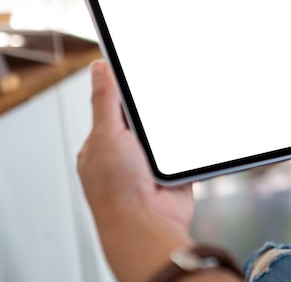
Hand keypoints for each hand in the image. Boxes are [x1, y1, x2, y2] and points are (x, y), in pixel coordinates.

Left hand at [78, 60, 207, 281]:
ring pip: (166, 134)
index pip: (114, 107)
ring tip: (178, 118)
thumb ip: (105, 101)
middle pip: (144, 119)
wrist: (146, 223)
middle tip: (165, 91)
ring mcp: (150, 165)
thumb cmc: (116, 189)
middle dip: (154, 110)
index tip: (140, 69)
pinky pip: (184, 151)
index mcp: (102, 144)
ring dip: (173, 128)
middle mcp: (126, 155)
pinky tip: (191, 137)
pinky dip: (189, 145)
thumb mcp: (106, 134)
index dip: (126, 90)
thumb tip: (99, 68)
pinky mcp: (173, 174)